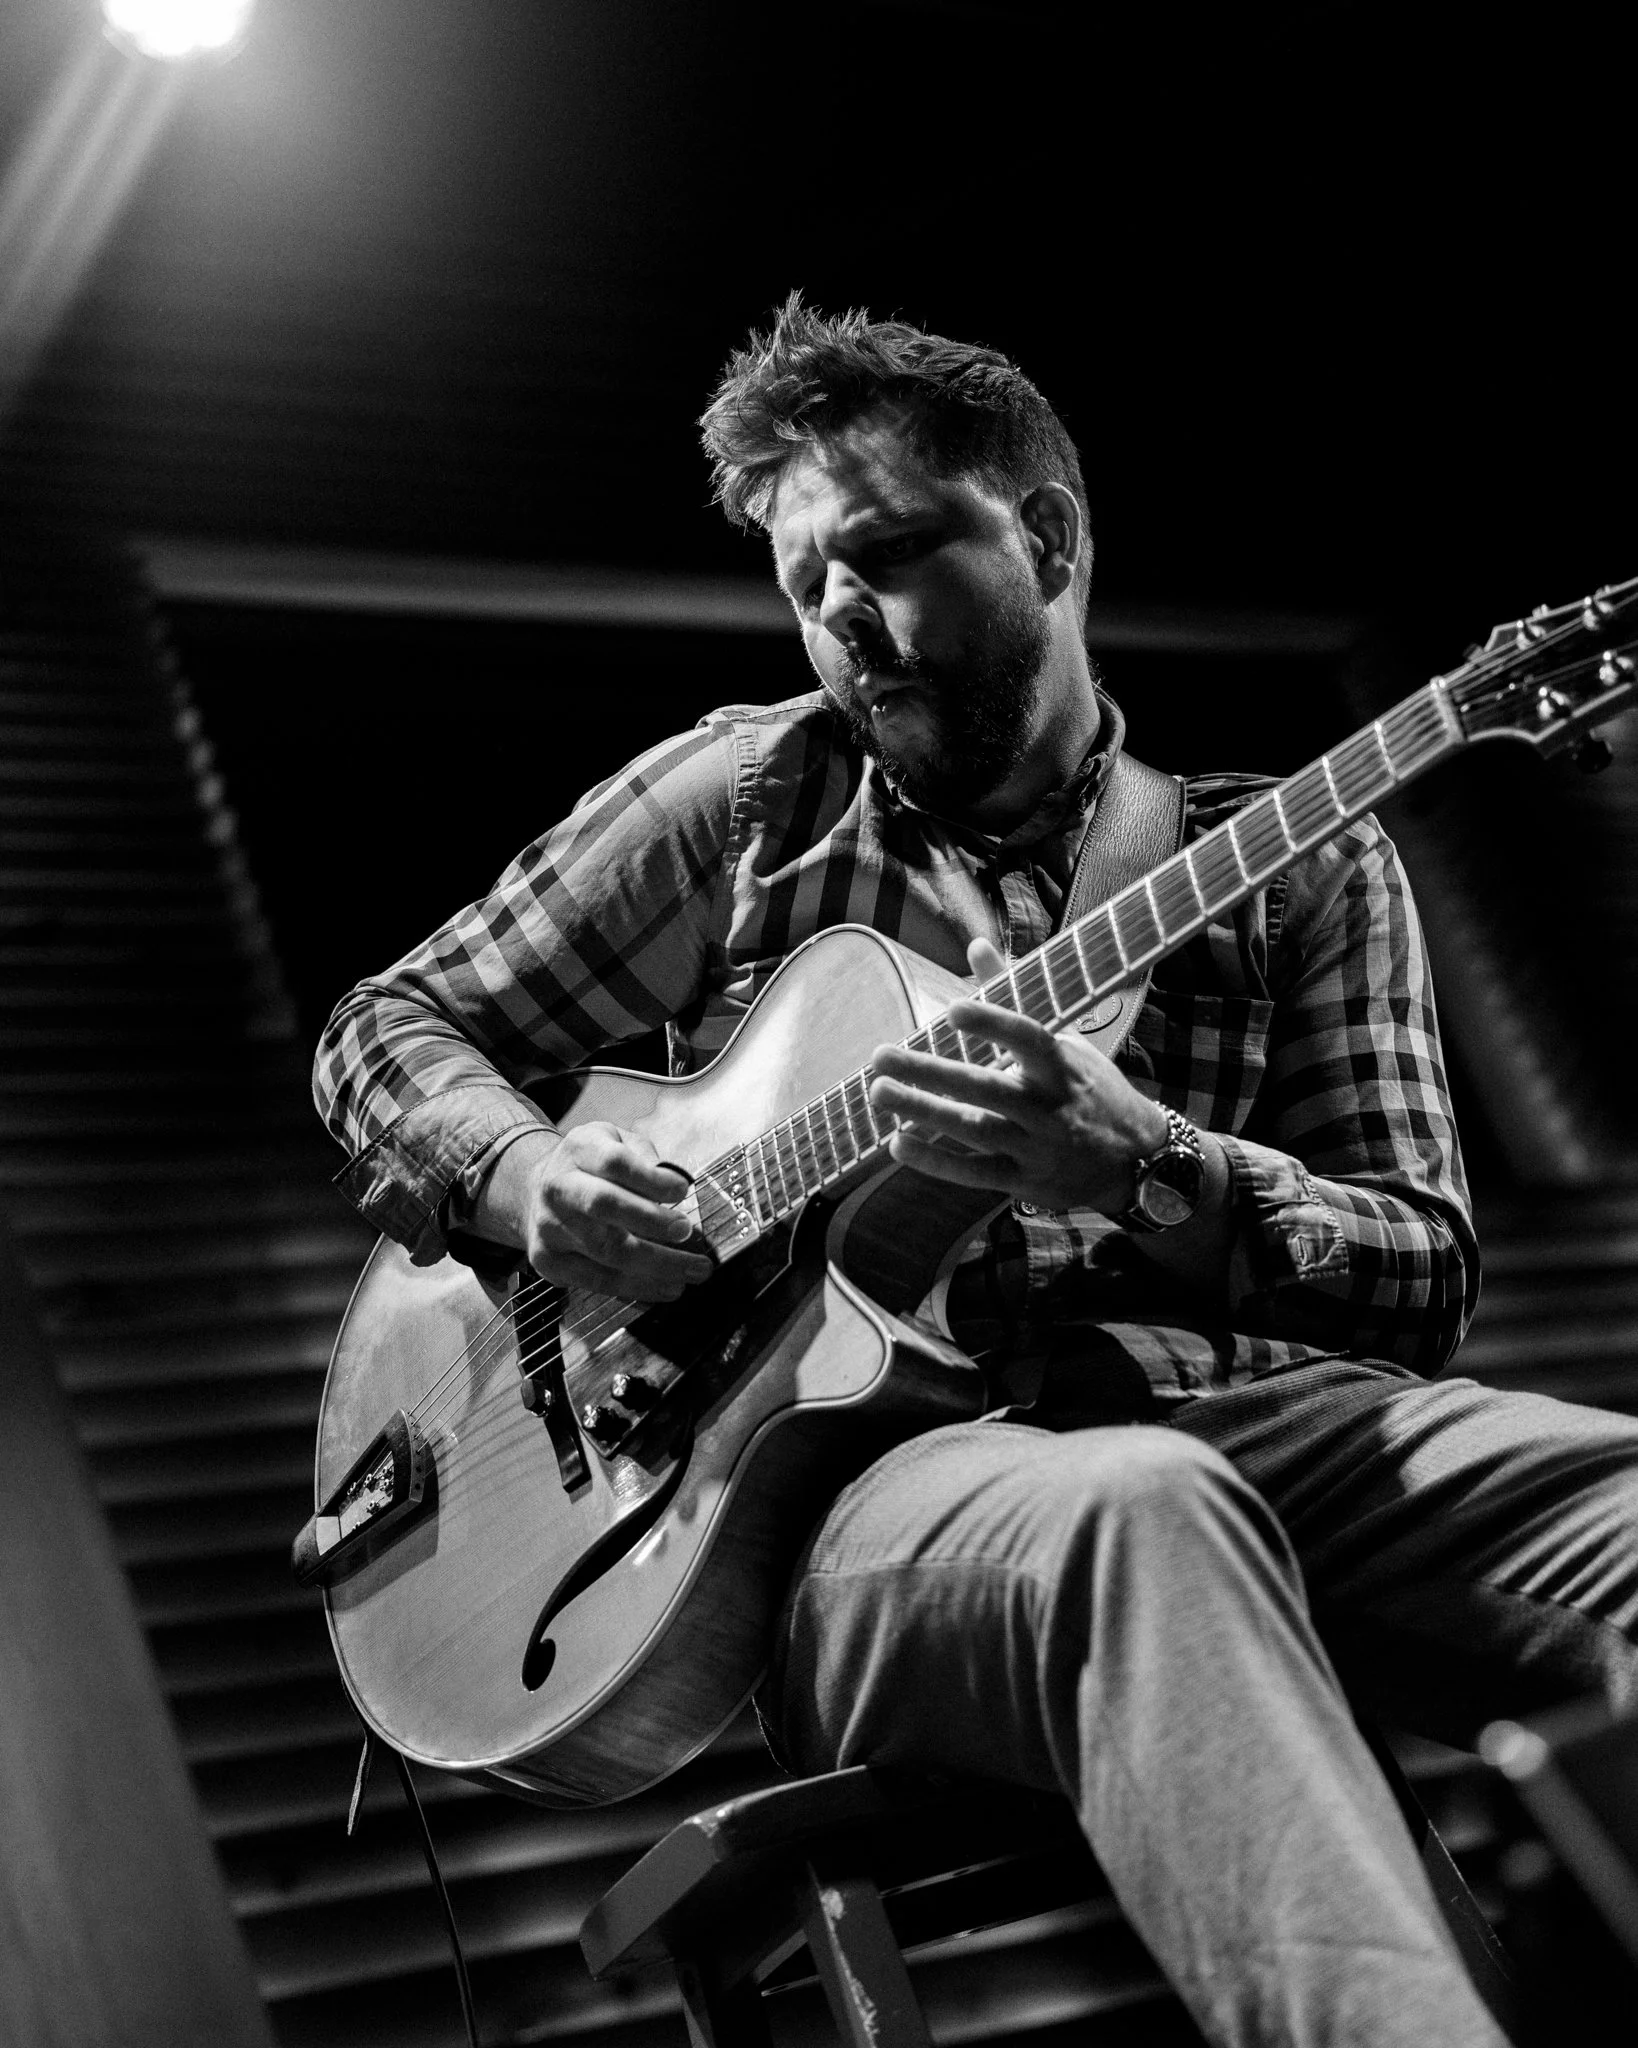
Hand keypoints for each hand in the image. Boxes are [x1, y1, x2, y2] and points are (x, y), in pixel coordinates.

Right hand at [506, 1124, 714, 1300]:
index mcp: (578, 1149)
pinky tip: (666, 1287)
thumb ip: (644, 1158)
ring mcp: (549, 1227)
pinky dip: (638, 1287)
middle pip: (603, 1205)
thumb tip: (675, 1184)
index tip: (683, 1190)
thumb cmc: (591, 1167)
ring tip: (692, 1270)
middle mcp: (558, 1187)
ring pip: (605, 1250)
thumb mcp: (615, 1141)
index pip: (614, 1162)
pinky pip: (598, 1280)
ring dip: (656, 1265)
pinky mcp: (549, 1261)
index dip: (650, 1178)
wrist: (537, 1192)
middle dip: (652, 1221)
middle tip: (688, 1231)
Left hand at [868, 939, 1170, 1213]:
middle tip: (880, 1056)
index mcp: (1061, 1066)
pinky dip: (936, 1161)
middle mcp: (1048, 1107)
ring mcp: (1036, 1147)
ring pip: (974, 1129)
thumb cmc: (1090, 1089)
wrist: (1135, 1161)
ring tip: (877, 1093)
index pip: (1028, 1039)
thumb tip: (976, 945)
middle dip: (930, 1073)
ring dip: (923, 1111)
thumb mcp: (1067, 1042)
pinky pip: (974, 1173)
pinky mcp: (1023, 1181)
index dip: (994, 1025)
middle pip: (985, 1088)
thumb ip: (1015, 993)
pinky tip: (897, 1143)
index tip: (953, 1011)